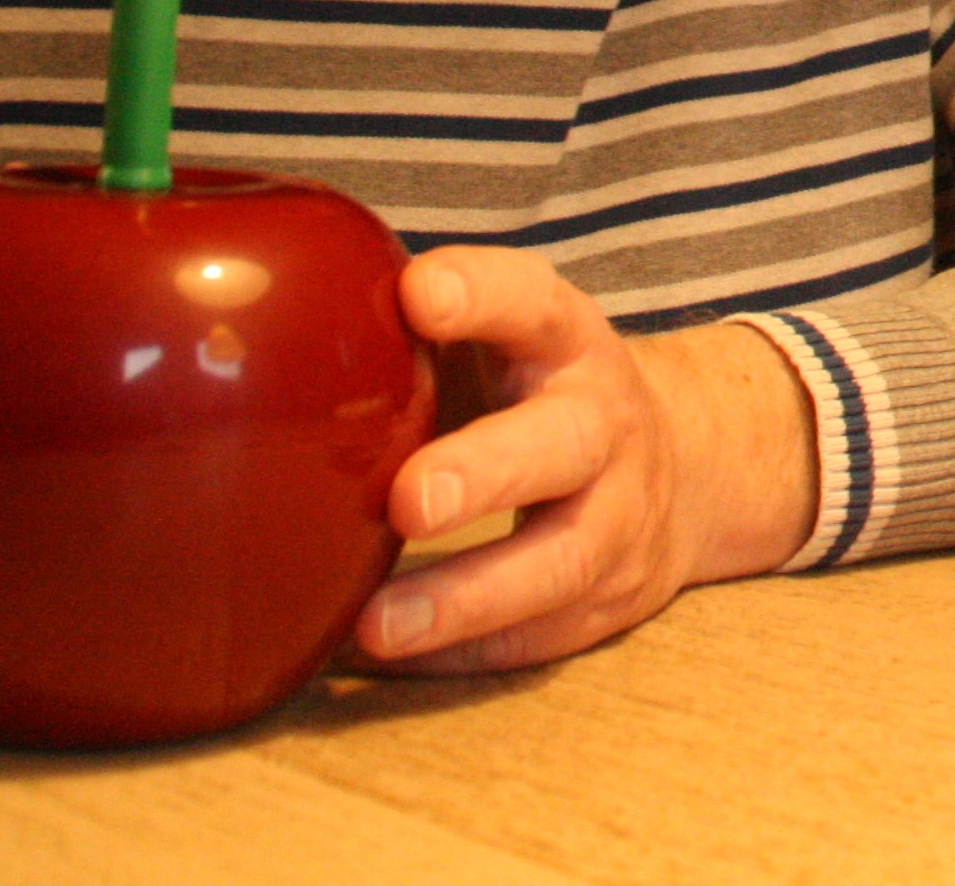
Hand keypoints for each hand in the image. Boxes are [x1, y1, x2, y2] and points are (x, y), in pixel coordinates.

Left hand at [359, 248, 815, 674]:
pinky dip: (462, 653)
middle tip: (408, 501)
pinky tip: (390, 659)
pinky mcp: (607, 599)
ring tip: (377, 626)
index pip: (533, 304)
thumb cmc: (537, 394)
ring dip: (467, 597)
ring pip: (558, 561)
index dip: (482, 296)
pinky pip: (538, 635)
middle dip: (486, 473)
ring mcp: (617, 517)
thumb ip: (420, 330)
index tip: (418, 295)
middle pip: (561, 445)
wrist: (688, 465)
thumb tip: (267, 326)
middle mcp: (604, 425)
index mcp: (567, 343)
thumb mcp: (509, 339)